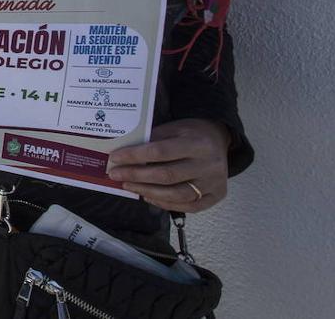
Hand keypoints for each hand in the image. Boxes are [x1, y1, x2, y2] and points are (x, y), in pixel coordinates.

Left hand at [107, 119, 231, 212]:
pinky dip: (165, 203)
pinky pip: (189, 206)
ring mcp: (214, 183)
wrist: (219, 140)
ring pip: (177, 194)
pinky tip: (147, 196)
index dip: (135, 156)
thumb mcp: (173, 128)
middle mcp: (208, 164)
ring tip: (128, 186)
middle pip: (167, 175)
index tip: (115, 158)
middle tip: (115, 175)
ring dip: (147, 191)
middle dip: (136, 176)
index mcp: (197, 143)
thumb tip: (124, 155)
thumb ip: (153, 140)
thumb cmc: (191, 133)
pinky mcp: (216, 195)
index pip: (160, 151)